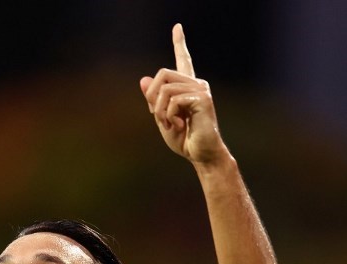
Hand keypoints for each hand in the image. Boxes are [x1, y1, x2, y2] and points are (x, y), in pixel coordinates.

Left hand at [139, 24, 228, 165]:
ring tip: (168, 124)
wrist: (200, 154)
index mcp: (186, 87)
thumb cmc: (183, 139)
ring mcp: (201, 89)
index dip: (179, 42)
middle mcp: (196, 83)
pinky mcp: (203, 98)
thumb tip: (143, 79)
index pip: (183, 59)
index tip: (177, 26)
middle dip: (151, 96)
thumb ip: (153, 100)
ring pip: (165, 88)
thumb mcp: (162, 118)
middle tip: (156, 115)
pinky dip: (168, 115)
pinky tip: (178, 125)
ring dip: (159, 110)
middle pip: (162, 73)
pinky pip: (173, 100)